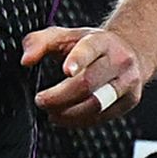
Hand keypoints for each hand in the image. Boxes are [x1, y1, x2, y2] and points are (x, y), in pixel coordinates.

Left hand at [23, 25, 147, 126]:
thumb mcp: (66, 36)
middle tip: (41, 100)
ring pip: (96, 104)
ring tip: (51, 113)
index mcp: (102, 40)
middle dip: (60, 96)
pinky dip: (80, 121)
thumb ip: (39, 43)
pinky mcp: (130, 100)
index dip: (78, 60)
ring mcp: (127, 81)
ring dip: (69, 114)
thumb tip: (26, 60)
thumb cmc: (91, 46)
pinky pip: (102, 116)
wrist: (131, 51)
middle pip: (88, 83)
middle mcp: (120, 60)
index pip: (90, 49)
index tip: (65, 71)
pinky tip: (65, 117)